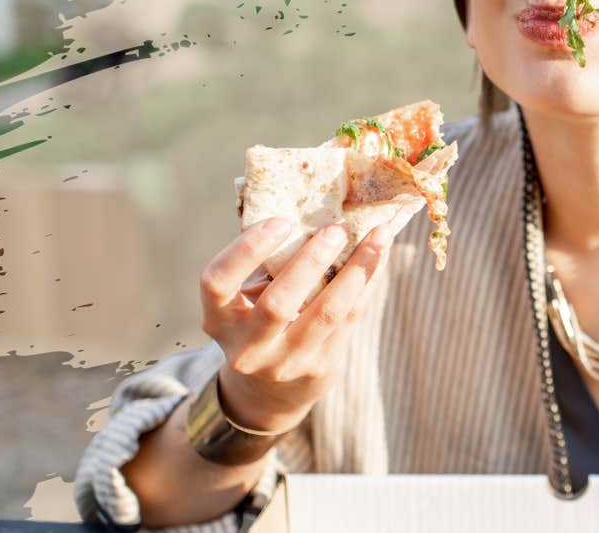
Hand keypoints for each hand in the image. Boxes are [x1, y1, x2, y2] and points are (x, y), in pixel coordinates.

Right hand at [198, 217, 395, 432]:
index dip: (246, 249)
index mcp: (219, 319)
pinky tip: (380, 256)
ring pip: (327, 313)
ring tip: (377, 237)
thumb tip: (311, 205)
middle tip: (335, 229)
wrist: (269, 393)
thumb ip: (266, 266)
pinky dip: (367, 283)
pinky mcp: (320, 365)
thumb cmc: (258, 324)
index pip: (217, 282)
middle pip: (277, 304)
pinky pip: (350, 318)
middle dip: (310, 262)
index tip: (281, 220)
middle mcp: (247, 348)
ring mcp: (285, 362)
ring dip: (356, 271)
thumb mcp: (245, 301)